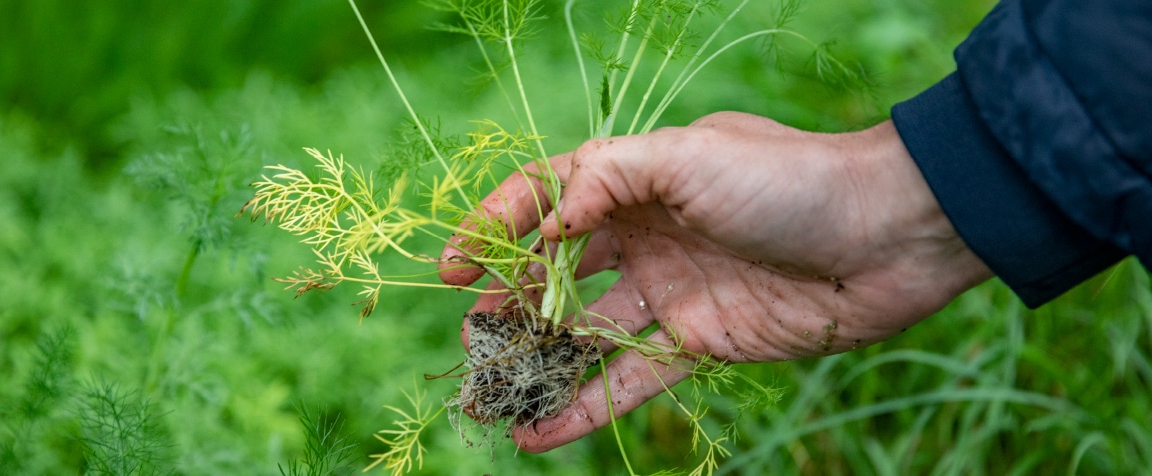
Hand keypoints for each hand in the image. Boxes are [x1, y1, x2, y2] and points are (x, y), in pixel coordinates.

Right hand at [439, 112, 991, 451]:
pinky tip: (540, 434)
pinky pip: (629, 379)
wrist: (886, 236)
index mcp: (636, 179)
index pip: (546, 199)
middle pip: (555, 271)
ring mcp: (668, 292)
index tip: (451, 266)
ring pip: (584, 331)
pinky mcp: (698, 343)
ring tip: (487, 395)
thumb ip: (605, 180)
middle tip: (470, 335)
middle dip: (507, 300)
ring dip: (537, 360)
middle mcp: (644, 234)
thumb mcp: (688, 156)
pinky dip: (585, 407)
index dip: (494, 227)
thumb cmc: (788, 179)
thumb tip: (540, 226)